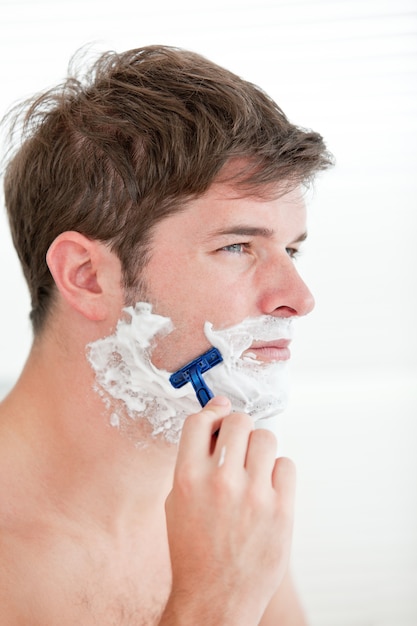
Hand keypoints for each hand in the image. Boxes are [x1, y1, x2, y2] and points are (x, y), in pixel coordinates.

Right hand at [161, 396, 295, 625]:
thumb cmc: (193, 548)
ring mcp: (254, 495)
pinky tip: (268, 489)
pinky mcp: (282, 510)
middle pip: (239, 421)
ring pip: (266, 438)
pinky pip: (287, 465)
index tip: (220, 414)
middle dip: (238, 428)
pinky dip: (278, 472)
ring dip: (260, 448)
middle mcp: (220, 482)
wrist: (215, 597)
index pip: (200, 421)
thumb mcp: (177, 501)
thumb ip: (193, 459)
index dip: (212, 412)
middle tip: (238, 445)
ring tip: (254, 468)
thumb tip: (217, 418)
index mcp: (188, 477)